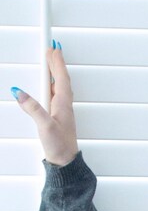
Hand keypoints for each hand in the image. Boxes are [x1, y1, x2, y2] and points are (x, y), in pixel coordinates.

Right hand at [12, 44, 78, 166]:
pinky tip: (47, 87)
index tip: (53, 48)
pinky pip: (55, 96)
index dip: (57, 62)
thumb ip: (32, 108)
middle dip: (56, 63)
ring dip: (54, 73)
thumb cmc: (60, 146)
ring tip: (50, 63)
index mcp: (63, 103)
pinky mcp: (58, 117)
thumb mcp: (44, 126)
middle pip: (60, 79)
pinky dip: (51, 86)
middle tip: (52, 50)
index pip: (60, 77)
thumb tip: (19, 93)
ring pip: (58, 87)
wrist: (66, 162)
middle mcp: (64, 105)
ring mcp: (62, 111)